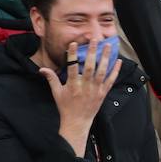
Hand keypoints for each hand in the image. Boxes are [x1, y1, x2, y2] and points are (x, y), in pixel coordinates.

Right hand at [40, 39, 121, 156]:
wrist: (77, 122)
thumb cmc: (66, 107)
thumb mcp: (56, 93)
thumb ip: (51, 79)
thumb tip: (42, 69)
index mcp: (72, 85)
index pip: (72, 67)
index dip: (73, 55)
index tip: (74, 44)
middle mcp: (85, 86)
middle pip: (89, 67)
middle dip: (92, 53)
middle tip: (94, 40)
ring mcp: (95, 90)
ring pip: (102, 71)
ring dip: (105, 58)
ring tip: (108, 46)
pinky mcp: (103, 93)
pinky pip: (111, 80)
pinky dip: (115, 71)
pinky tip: (119, 61)